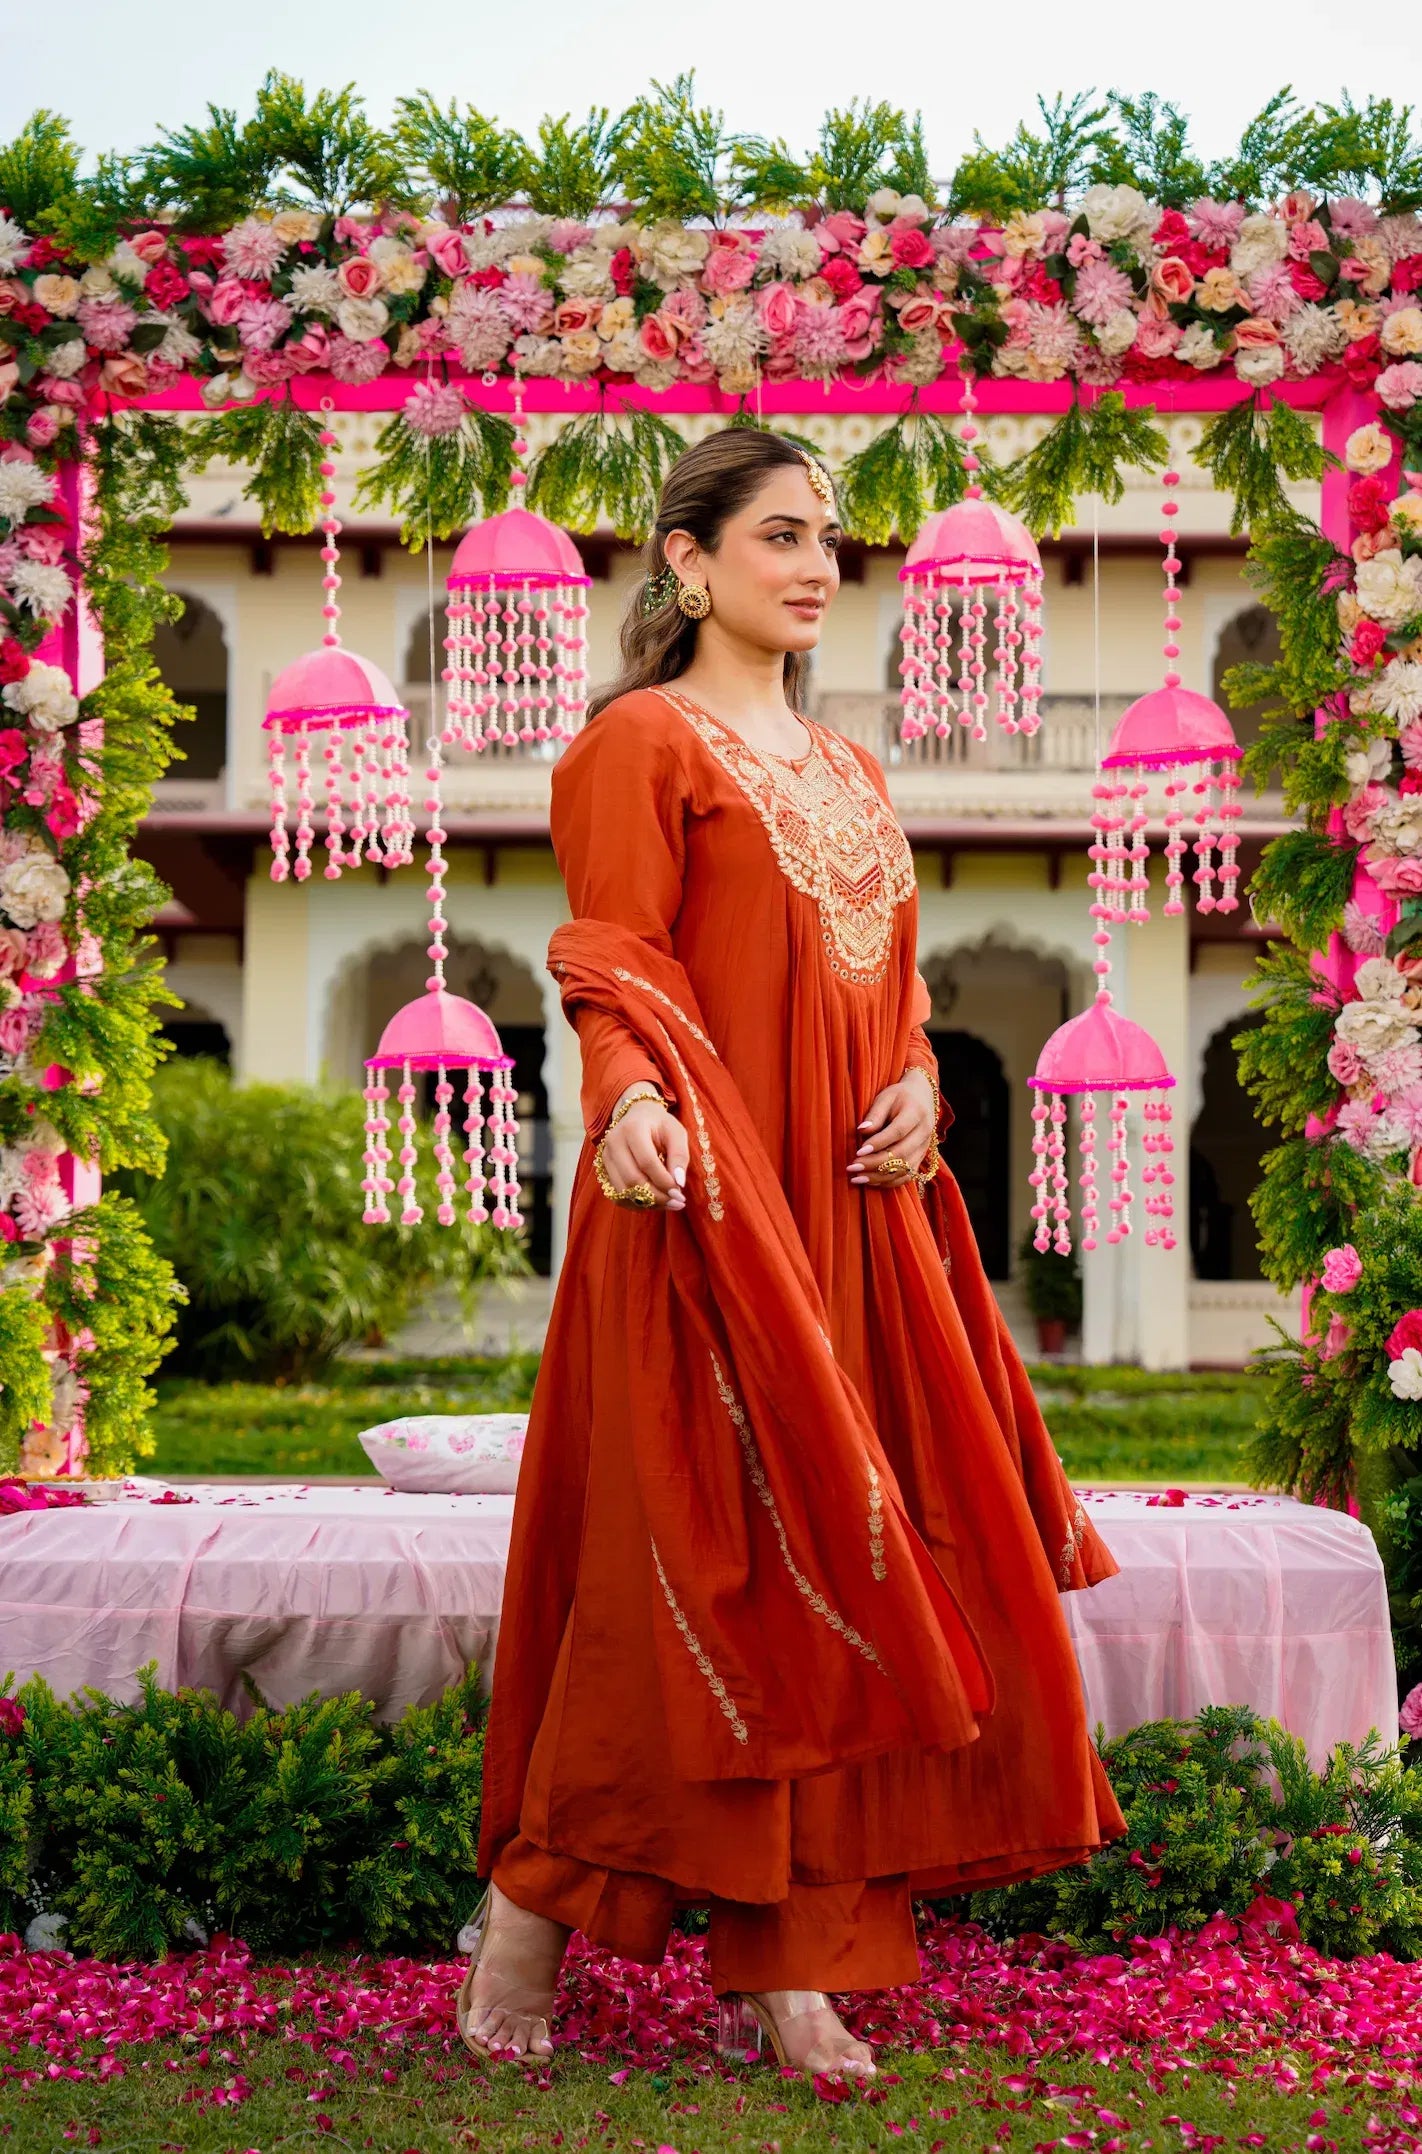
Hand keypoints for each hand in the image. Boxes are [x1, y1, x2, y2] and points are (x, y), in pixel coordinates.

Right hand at [600, 1091, 688, 1210]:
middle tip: (677, 1203)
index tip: (680, 1193)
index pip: (646, 1162)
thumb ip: (680, 1155)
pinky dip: (636, 1203)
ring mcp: (606, 1156)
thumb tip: (678, 1183)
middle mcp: (614, 1142)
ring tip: (668, 1204)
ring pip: (623, 1190)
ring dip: (647, 1203)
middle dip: (657, 1196)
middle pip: (632, 1178)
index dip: (663, 1181)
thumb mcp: (676, 1133)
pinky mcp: (604, 1169)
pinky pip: (617, 1194)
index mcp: (633, 1129)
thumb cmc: (660, 1125)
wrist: (637, 1115)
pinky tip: (653, 1203)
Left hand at [850, 1068, 935, 1189]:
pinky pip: (908, 1176)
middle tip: (853, 1167)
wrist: (923, 1098)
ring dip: (880, 1177)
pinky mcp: (921, 1158)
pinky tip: (871, 1182)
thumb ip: (874, 1114)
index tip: (858, 1151)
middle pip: (901, 1153)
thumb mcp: (886, 1097)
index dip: (878, 1143)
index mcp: (916, 1113)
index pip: (898, 1131)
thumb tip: (861, 1130)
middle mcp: (924, 1132)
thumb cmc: (899, 1096)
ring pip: (905, 1169)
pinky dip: (889, 1182)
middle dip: (875, 1163)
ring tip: (857, 1179)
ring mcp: (924, 1147)